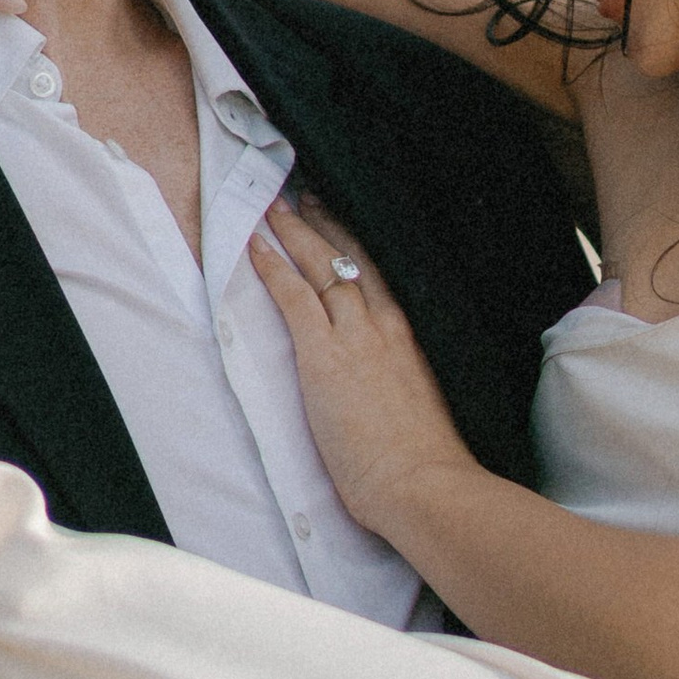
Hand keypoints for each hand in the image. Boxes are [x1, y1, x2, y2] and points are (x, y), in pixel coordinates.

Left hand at [246, 199, 478, 548]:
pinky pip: (294, 296)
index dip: (355, 245)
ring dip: (294, 233)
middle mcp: (385, 325)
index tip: (341, 222)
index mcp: (409, 336)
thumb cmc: (423, 461)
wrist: (422, 483)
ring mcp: (355, 336)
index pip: (378, 276)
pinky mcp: (324, 356)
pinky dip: (273, 268)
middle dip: (323, 223)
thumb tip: (387, 386)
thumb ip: (402, 381)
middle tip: (303, 194)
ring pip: (321, 267)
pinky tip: (255, 247)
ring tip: (275, 207)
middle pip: (350, 259)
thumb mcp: (419, 404)